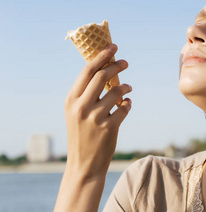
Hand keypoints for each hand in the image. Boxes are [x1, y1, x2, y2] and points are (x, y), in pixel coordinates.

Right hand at [64, 44, 131, 178]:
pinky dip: (128, 104)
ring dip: (126, 87)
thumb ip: (86, 94)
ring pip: (117, 92)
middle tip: (125, 62)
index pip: (87, 71)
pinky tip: (127, 104)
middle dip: (116, 65)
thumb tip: (104, 71)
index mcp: (71, 100)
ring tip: (128, 89)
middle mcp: (81, 107)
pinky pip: (125, 108)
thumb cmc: (82, 135)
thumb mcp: (76, 113)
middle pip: (102, 76)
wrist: (84, 164)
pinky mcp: (109, 128)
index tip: (112, 47)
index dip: (101, 57)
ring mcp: (95, 118)